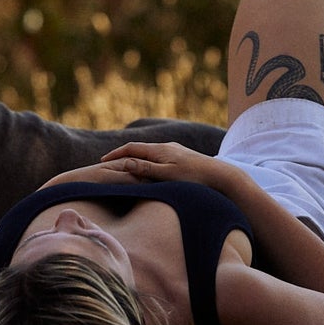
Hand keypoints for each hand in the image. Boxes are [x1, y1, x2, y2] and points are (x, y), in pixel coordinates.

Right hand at [98, 141, 220, 186]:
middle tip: (110, 163)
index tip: (102, 160)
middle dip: (124, 155)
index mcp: (160, 150)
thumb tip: (125, 162)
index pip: (132, 148)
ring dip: (137, 159)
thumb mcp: (167, 175)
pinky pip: (160, 157)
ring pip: (151, 153)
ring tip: (126, 167)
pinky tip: (151, 170)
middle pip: (140, 149)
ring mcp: (176, 151)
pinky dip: (149, 162)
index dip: (116, 154)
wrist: (221, 175)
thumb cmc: (194, 178)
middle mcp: (167, 146)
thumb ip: (146, 169)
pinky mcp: (183, 157)